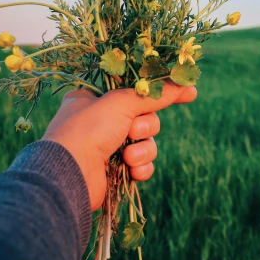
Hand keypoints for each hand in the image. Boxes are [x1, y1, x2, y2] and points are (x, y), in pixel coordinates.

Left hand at [42, 82, 196, 209]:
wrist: (69, 175)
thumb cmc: (88, 130)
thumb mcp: (122, 102)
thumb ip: (156, 93)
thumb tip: (187, 84)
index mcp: (94, 98)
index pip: (135, 90)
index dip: (160, 92)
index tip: (190, 93)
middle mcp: (99, 121)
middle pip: (144, 117)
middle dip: (145, 126)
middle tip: (133, 130)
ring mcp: (106, 147)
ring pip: (146, 142)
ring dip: (143, 149)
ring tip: (128, 156)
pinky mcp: (114, 171)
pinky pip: (141, 164)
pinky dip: (141, 167)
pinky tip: (132, 171)